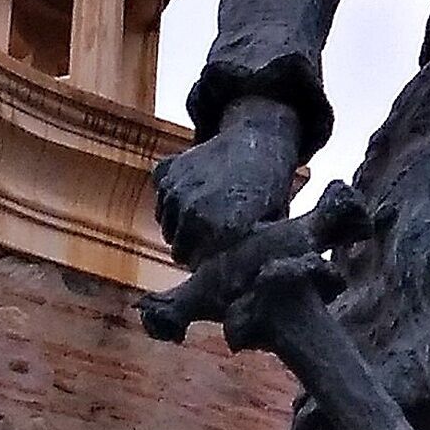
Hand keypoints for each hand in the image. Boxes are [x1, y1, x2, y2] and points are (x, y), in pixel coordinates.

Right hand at [153, 99, 303, 264]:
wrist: (258, 138)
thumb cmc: (269, 187)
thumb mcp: (270, 226)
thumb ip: (249, 256)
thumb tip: (243, 290)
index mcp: (221, 231)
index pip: (197, 266)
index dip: (210, 264)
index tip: (224, 254)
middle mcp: (193, 213)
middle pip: (179, 251)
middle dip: (194, 247)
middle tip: (216, 235)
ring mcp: (175, 191)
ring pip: (166, 227)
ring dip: (182, 225)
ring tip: (209, 212)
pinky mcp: (165, 172)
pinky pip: (160, 201)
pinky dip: (173, 200)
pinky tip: (197, 192)